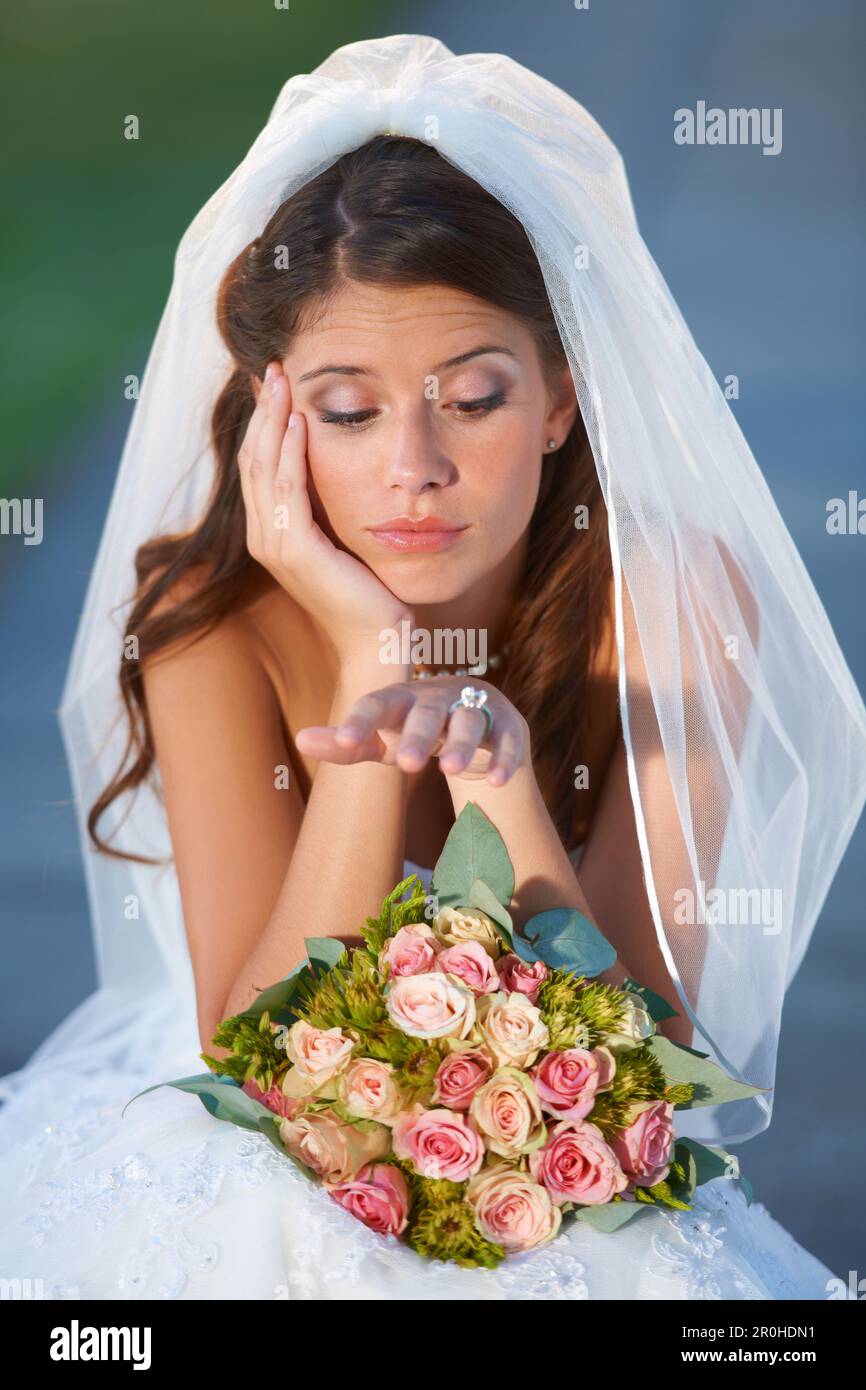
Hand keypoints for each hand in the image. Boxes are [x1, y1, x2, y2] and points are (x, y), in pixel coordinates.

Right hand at [238, 360, 411, 660]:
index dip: (263, 422)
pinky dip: (292, 451)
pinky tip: (301, 420)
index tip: (275, 383)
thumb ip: (330, 511)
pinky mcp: (298, 551)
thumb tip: (338, 470)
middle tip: (274, 367)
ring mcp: (276, 546)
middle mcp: (264, 538)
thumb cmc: (369, 597)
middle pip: (253, 459)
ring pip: (264, 467)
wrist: (375, 645)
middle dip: (263, 411)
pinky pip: (289, 490)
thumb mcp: (344, 543)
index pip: (259, 466)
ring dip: (272, 419)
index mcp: (271, 535)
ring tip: (281, 379)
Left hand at [295, 675, 530, 785]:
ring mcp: (476, 707)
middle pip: (428, 712)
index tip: (344, 740)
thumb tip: (299, 740)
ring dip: (461, 745)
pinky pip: (507, 739)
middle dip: (417, 734)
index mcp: (403, 698)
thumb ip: (345, 744)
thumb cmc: (415, 733)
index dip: (362, 720)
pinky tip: (498, 781)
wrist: (478, 721)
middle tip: (406, 764)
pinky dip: (504, 759)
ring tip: (449, 770)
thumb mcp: (381, 742)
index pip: (379, 703)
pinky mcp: (507, 724)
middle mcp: (439, 698)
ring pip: (470, 721)